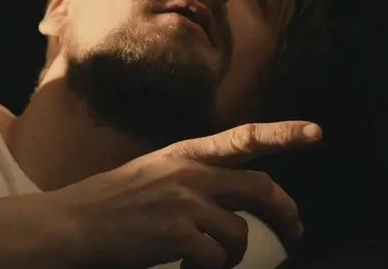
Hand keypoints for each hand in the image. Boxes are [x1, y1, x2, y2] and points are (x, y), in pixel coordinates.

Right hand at [49, 121, 322, 268]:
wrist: (71, 224)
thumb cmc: (108, 204)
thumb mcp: (153, 174)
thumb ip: (192, 179)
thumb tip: (230, 202)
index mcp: (184, 154)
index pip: (244, 138)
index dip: (284, 133)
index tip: (316, 133)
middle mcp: (189, 173)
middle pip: (260, 188)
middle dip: (287, 212)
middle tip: (295, 232)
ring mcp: (185, 203)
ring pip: (240, 233)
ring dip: (234, 255)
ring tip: (216, 261)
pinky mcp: (179, 234)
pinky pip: (216, 258)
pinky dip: (211, 268)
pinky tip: (189, 266)